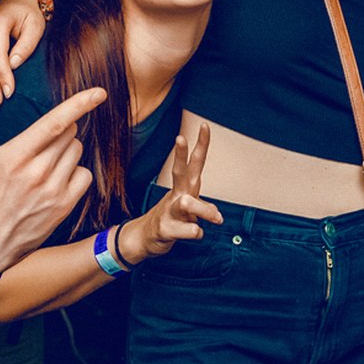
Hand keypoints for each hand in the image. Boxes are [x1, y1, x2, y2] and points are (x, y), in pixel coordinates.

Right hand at [0, 88, 101, 275]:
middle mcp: (38, 173)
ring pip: (76, 153)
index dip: (78, 105)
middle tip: (37, 143)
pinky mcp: (62, 209)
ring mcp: (53, 193)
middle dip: (58, 130)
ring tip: (43, 162)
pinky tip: (56, 178)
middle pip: (68, 134)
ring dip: (65, 150)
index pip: (54, 124)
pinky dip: (75, 172)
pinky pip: (83, 177)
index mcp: (14, 157)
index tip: (98, 92)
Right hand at [123, 126, 222, 262]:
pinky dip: (196, 232)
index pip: (194, 162)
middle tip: (179, 138)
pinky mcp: (166, 229)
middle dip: (180, 155)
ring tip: (217, 218)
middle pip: (179, 171)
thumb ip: (204, 207)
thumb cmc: (173, 218)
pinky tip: (195, 233)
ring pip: (186, 203)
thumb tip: (217, 215)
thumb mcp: (191, 209)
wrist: (146, 237)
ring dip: (203, 209)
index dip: (201, 144)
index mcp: (185, 186)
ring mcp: (169, 211)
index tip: (204, 125)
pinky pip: (189, 230)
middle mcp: (177, 194)